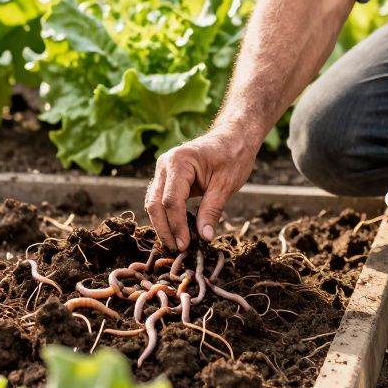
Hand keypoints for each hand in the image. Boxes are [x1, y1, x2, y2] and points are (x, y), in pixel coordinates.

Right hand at [145, 130, 258, 250]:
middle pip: (155, 203)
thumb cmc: (233, 155)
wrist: (233, 138)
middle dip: (165, 229)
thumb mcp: (226, 184)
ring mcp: (163, 171)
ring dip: (162, 225)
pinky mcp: (167, 178)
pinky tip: (176, 233)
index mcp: (179, 162)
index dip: (177, 226)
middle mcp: (165, 165)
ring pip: (153, 203)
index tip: (185, 245)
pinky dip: (166, 217)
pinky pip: (160, 200)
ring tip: (176, 245)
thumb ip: (212, 210)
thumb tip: (204, 237)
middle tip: (177, 250)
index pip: (171, 200)